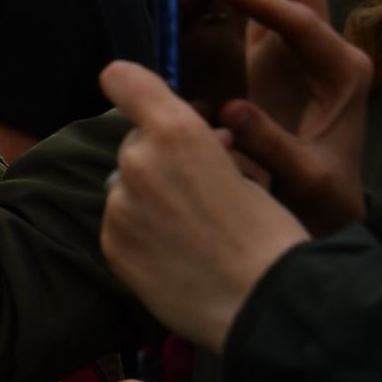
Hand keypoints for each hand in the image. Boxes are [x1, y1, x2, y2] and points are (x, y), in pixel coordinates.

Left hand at [98, 62, 307, 351]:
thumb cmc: (269, 233)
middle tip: (203, 183)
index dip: (134, 86)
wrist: (264, 301)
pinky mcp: (112, 244)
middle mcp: (138, 160)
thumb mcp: (247, 167)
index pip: (124, 80)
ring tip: (194, 227)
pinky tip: (177, 251)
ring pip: (127, 185)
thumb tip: (206, 139)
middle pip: (136, 143)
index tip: (142, 96)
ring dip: (151, 196)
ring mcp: (120, 205)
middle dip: (163, 156)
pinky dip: (141, 232)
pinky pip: (121, 224)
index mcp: (176, 130)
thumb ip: (207, 141)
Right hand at [210, 0, 371, 232]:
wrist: (327, 208)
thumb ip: (270, 147)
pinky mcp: (281, 57)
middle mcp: (328, 49)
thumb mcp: (302, 180)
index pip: (301, 20)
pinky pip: (265, 7)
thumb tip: (230, 111)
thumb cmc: (320, 196)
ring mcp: (303, 50)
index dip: (263, 1)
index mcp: (343, 72)